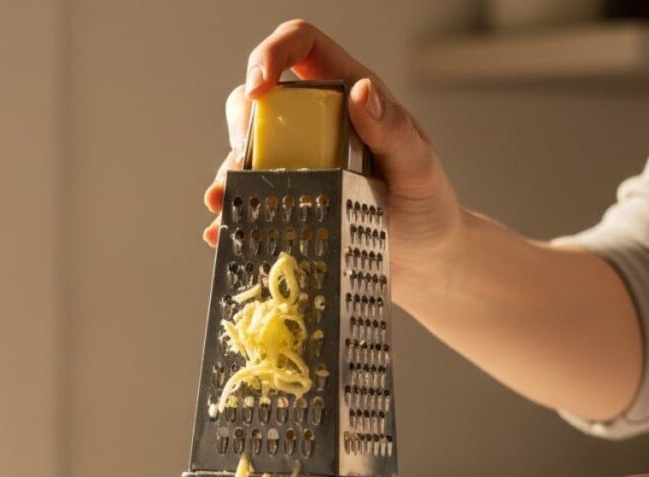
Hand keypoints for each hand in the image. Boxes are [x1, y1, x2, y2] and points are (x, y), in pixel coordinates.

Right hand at [202, 20, 463, 292]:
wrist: (424, 256)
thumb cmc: (427, 202)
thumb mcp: (419, 165)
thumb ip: (392, 129)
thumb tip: (360, 90)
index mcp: (346, 95)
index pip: (300, 46)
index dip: (271, 54)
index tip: (259, 86)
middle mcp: (314, 122)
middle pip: (259, 97)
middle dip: (240, 121)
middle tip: (243, 157)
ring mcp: (296, 162)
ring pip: (245, 150)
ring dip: (226, 174)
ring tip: (221, 201)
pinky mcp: (286, 200)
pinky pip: (247, 198)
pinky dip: (230, 214)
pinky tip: (222, 231)